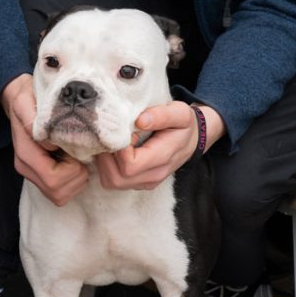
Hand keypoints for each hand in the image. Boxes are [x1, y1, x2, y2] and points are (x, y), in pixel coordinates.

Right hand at [1, 73, 88, 205]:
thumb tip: (49, 141)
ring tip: (75, 157)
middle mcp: (25, 167)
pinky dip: (71, 182)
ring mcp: (31, 174)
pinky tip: (71, 162)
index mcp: (24, 152)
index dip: (72, 166)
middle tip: (79, 153)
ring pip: (59, 196)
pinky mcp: (39, 176)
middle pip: (57, 191)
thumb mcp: (27, 99)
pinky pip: (59, 194)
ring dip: (75, 179)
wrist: (18, 99)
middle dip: (76, 175)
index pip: (53, 177)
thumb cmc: (27, 97)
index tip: (76, 146)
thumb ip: (33, 117)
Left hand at [94, 101, 222, 190]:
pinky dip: (107, 166)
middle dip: (107, 155)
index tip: (122, 130)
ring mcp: (144, 183)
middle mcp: (152, 177)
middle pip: (116, 178)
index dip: (119, 148)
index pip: (129, 165)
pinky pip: (113, 181)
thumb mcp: (180, 113)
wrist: (191, 140)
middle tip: (112, 135)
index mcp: (163, 159)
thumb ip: (162, 115)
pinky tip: (115, 149)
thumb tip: (140, 121)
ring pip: (111, 181)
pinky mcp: (137, 183)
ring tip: (113, 141)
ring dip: (104, 161)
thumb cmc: (183, 125)